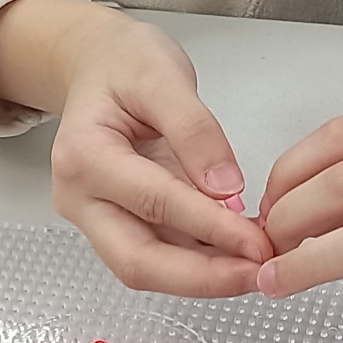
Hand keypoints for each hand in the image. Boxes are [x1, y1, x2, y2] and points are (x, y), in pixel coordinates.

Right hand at [47, 12, 272, 295]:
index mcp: (84, 156)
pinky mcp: (119, 223)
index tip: (257, 242)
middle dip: (202, 278)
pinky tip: (240, 255)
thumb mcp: (162, 75)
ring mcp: (96, 217)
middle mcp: (81, 198)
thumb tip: (227, 190)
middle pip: (137, 260)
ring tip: (259, 268)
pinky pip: (159, 254)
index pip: (153, 202)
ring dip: (205, 277)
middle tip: (261, 274)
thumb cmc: (124, 64)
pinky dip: (200, 262)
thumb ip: (194, 130)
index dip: (209, 227)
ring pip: (147, 267)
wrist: (97, 64)